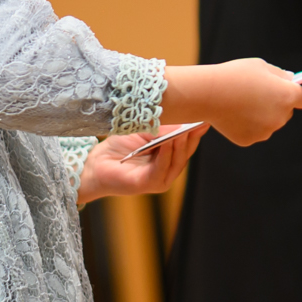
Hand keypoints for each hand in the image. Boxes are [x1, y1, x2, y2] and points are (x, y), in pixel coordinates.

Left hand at [76, 125, 203, 202]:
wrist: (96, 163)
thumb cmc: (119, 146)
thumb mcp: (143, 132)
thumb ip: (162, 129)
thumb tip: (182, 120)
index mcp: (169, 157)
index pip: (187, 144)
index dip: (196, 131)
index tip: (205, 118)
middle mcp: (168, 170)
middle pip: (185, 152)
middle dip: (191, 136)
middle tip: (198, 121)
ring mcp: (160, 180)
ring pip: (176, 161)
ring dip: (180, 144)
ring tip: (185, 129)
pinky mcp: (148, 184)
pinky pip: (161, 168)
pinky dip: (165, 154)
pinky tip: (167, 142)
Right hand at [161, 57, 301, 145]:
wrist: (208, 94)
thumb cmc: (235, 75)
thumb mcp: (261, 66)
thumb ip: (279, 75)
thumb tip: (290, 80)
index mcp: (287, 96)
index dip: (299, 95)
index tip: (291, 92)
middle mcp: (281, 117)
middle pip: (287, 113)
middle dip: (277, 105)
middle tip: (257, 94)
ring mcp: (266, 131)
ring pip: (270, 123)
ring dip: (262, 116)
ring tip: (241, 103)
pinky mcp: (250, 140)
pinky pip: (254, 132)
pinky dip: (247, 125)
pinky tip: (234, 114)